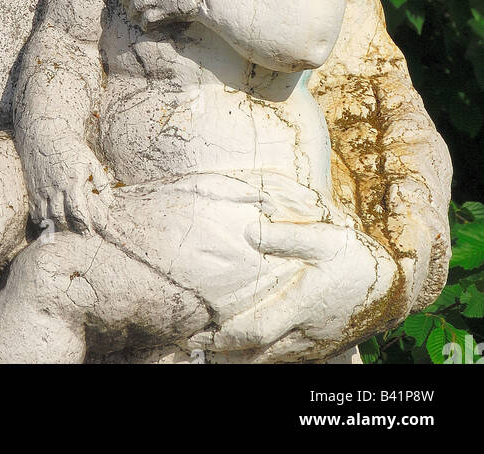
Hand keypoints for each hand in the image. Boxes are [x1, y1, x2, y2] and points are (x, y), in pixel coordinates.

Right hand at [22, 133, 109, 235]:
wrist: (45, 132)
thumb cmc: (71, 147)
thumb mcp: (91, 161)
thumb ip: (102, 183)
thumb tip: (110, 204)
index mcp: (72, 181)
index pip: (78, 211)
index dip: (84, 225)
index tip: (90, 232)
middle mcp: (55, 188)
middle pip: (61, 219)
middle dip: (71, 229)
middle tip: (79, 233)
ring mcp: (41, 190)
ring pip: (46, 218)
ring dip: (57, 227)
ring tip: (66, 229)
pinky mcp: (31, 190)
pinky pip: (35, 213)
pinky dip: (42, 222)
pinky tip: (50, 223)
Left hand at [195, 219, 400, 363]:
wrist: (394, 285)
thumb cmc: (355, 259)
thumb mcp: (323, 239)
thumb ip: (286, 237)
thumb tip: (249, 231)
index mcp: (301, 306)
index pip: (254, 331)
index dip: (223, 336)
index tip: (199, 331)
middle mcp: (306, 332)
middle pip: (258, 354)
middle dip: (227, 353)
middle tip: (200, 345)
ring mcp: (316, 343)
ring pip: (274, 362)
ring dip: (245, 360)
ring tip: (219, 354)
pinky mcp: (326, 347)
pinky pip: (292, 362)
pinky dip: (269, 362)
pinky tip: (257, 355)